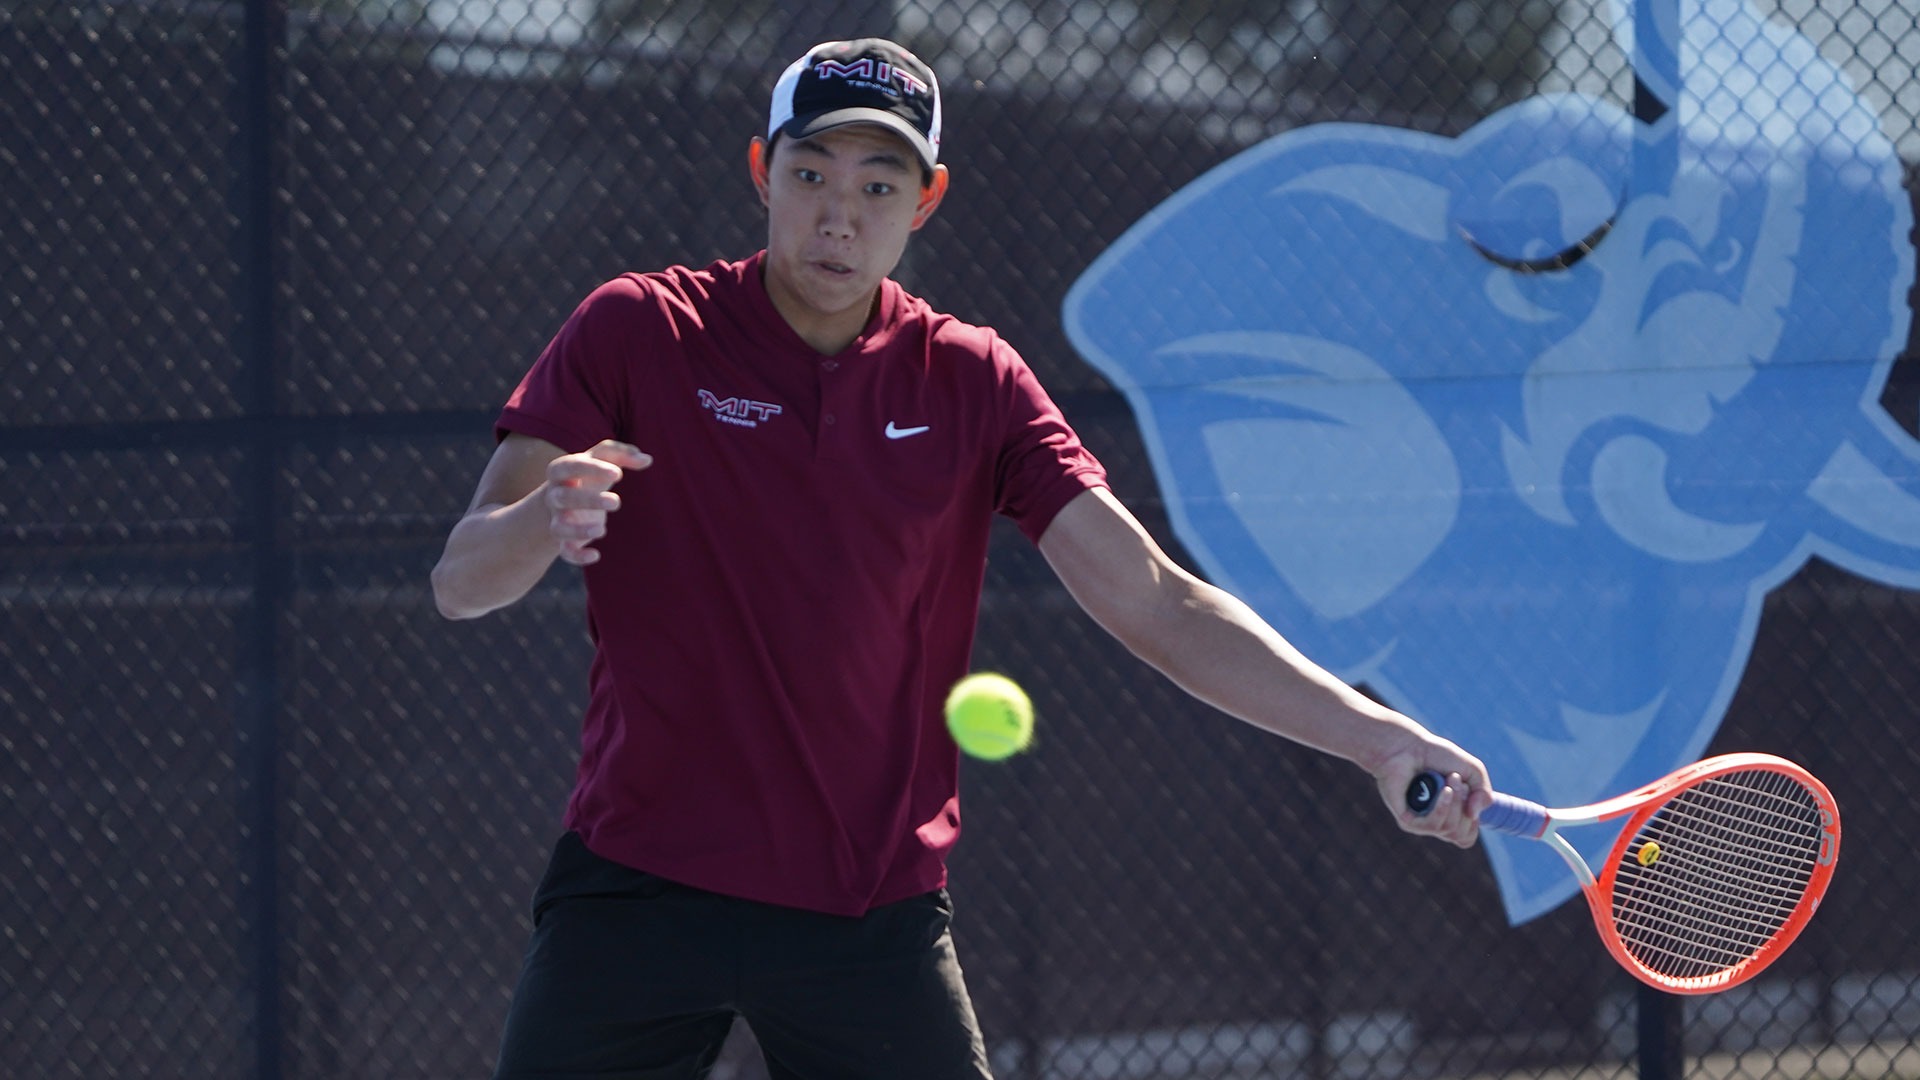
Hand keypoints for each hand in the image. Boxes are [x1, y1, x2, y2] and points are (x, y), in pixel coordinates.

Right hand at [545, 439, 651, 564]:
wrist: (559, 502)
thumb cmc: (586, 475)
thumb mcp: (600, 459)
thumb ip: (622, 454)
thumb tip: (648, 459)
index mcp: (562, 471)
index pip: (570, 466)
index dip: (592, 469)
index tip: (619, 474)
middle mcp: (556, 495)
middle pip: (563, 498)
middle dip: (588, 501)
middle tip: (616, 502)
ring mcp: (558, 519)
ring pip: (560, 528)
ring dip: (579, 531)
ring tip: (602, 529)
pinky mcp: (564, 540)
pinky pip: (565, 551)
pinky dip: (577, 557)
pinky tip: (595, 556)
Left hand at [1378, 739, 1491, 848]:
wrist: (1408, 746)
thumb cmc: (1436, 756)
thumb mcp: (1473, 771)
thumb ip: (1484, 794)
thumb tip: (1474, 815)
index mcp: (1449, 816)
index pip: (1466, 838)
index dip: (1473, 821)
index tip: (1469, 795)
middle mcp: (1434, 823)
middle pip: (1461, 835)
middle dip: (1465, 804)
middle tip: (1456, 779)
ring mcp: (1420, 823)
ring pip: (1449, 830)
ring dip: (1456, 802)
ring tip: (1449, 779)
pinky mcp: (1407, 821)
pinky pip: (1432, 825)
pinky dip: (1442, 807)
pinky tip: (1443, 791)